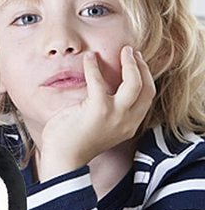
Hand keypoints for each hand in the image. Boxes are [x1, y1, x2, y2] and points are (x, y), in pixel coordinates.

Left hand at [38, 47, 155, 179]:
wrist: (63, 159)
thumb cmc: (74, 142)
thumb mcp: (100, 126)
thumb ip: (107, 111)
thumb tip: (104, 91)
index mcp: (129, 125)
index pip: (147, 98)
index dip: (145, 77)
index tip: (137, 63)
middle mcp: (127, 121)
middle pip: (147, 88)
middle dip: (142, 67)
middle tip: (131, 52)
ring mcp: (115, 116)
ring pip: (134, 83)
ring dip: (130, 63)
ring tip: (123, 51)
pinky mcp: (98, 110)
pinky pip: (99, 82)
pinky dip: (94, 67)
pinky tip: (89, 58)